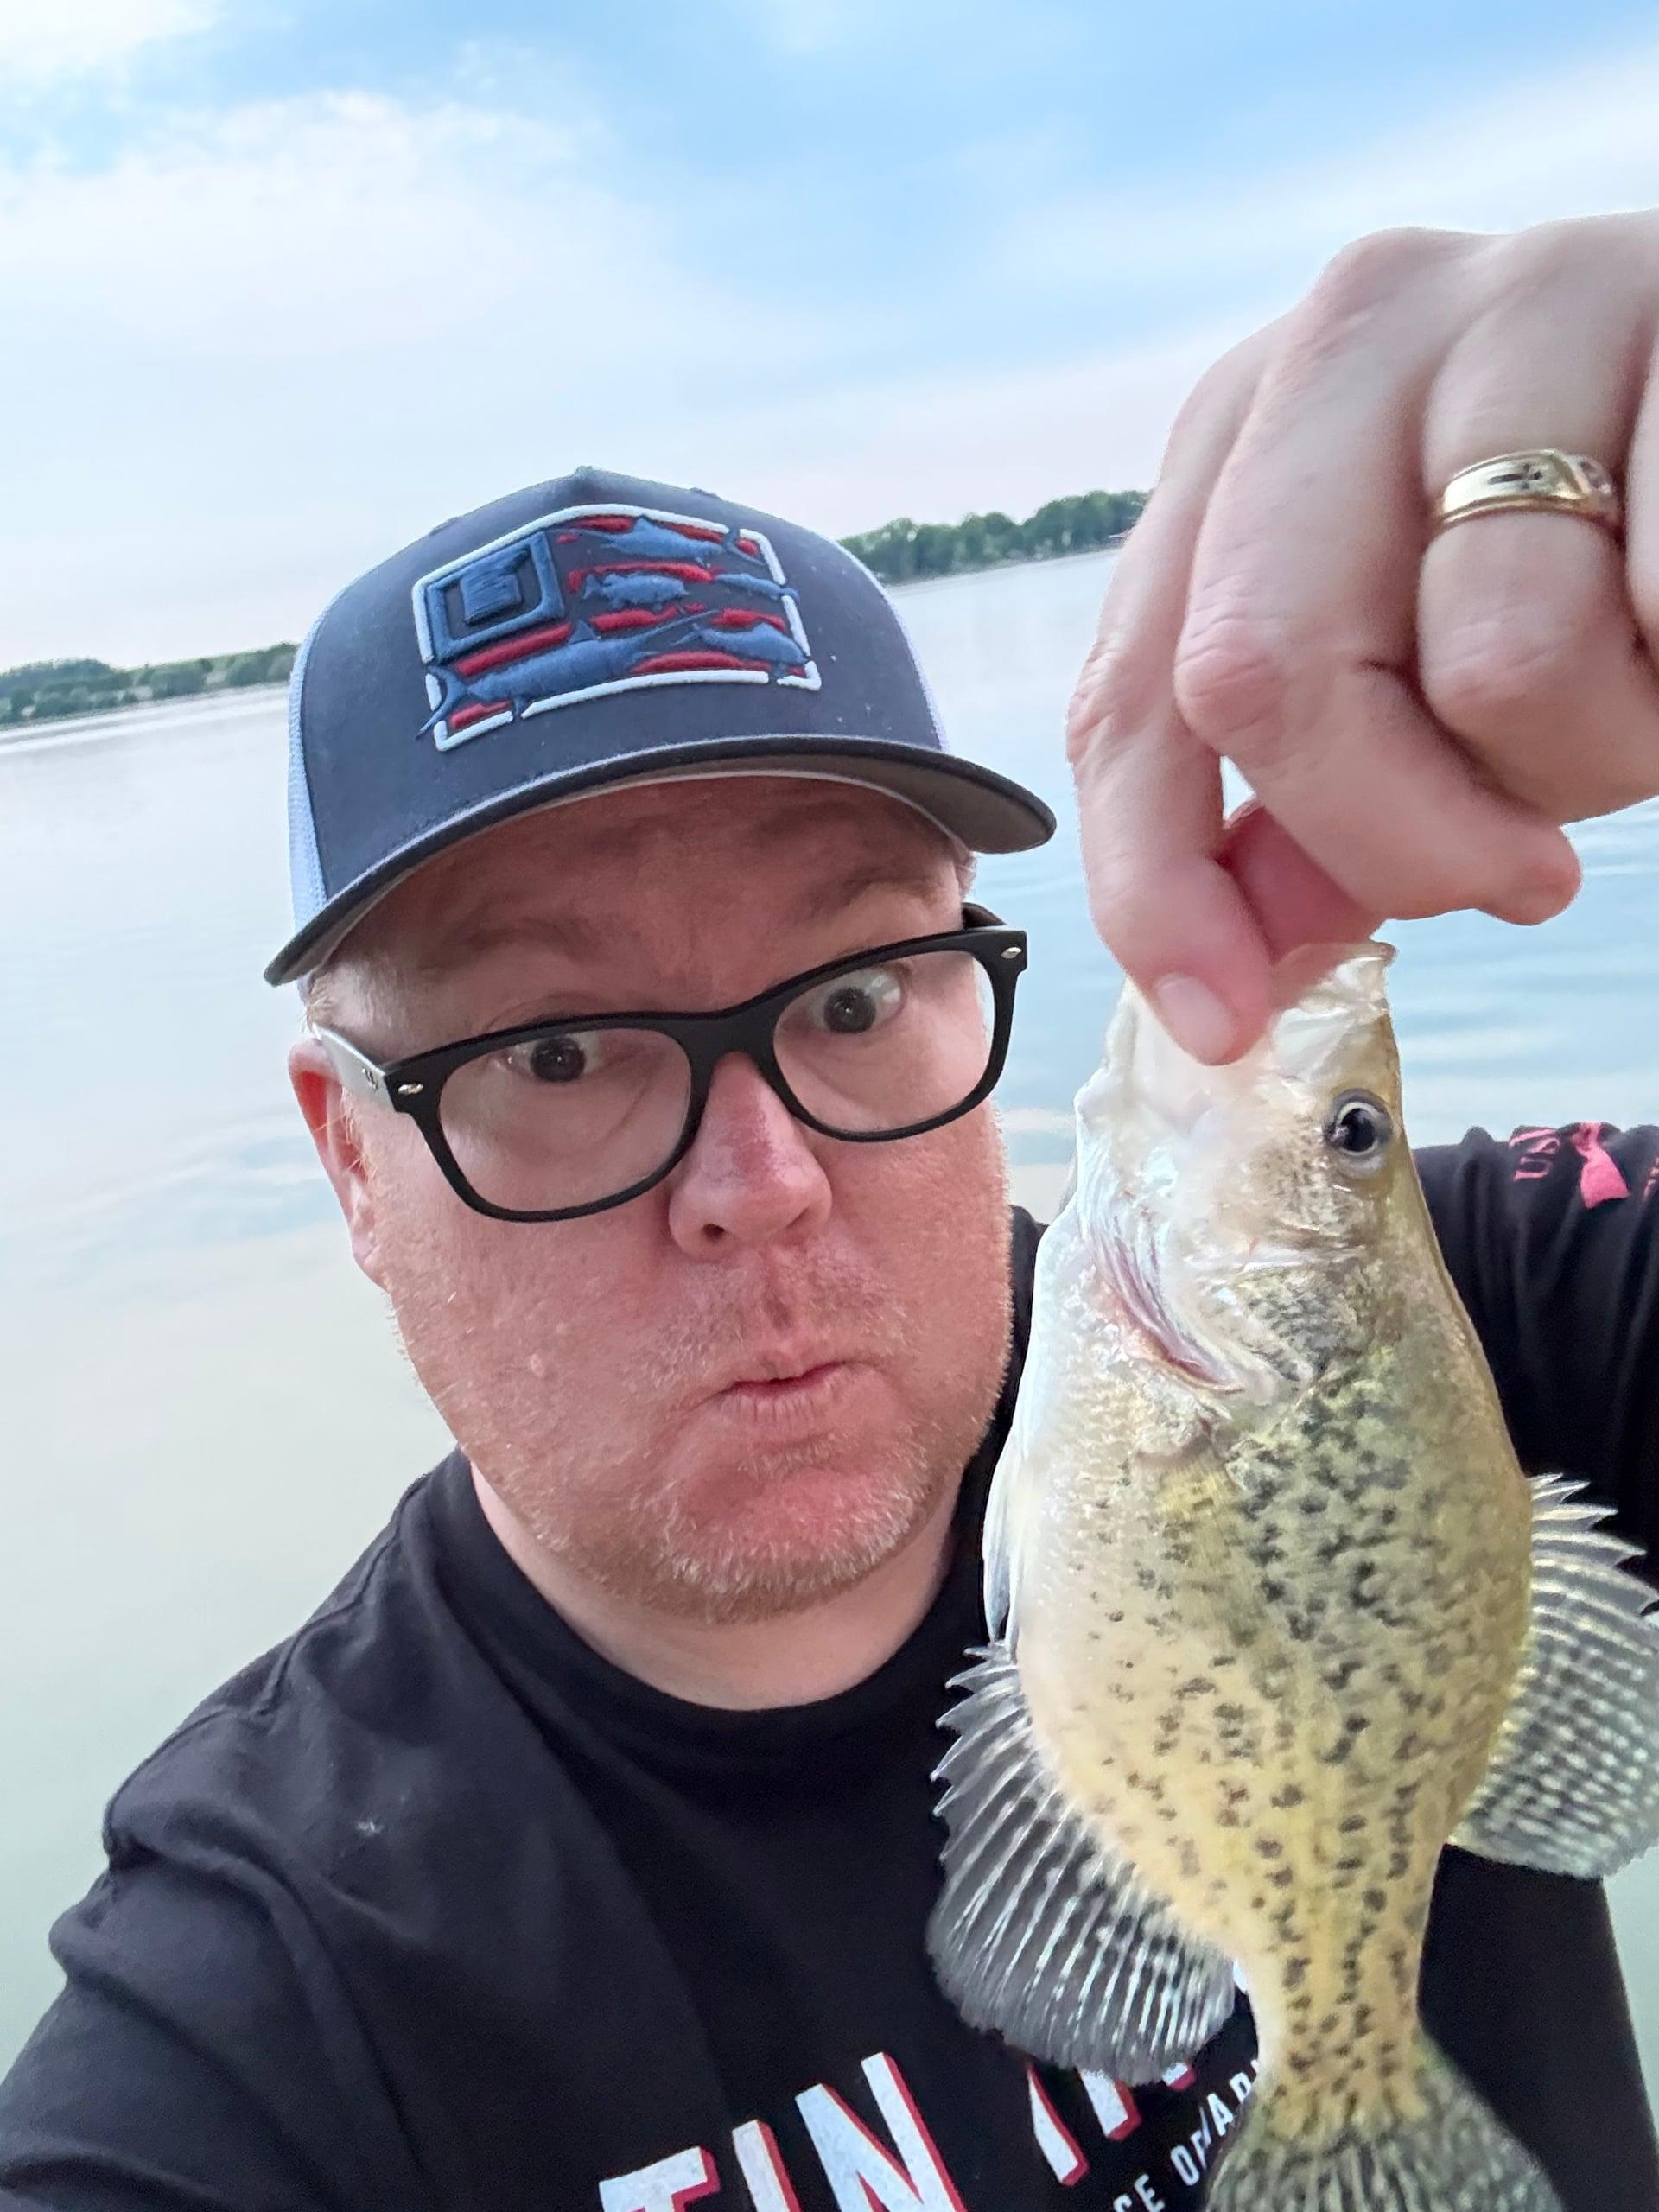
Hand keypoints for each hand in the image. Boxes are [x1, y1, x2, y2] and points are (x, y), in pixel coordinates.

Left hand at [1067, 214, 1658, 1061]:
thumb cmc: (1602, 544)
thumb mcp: (1425, 663)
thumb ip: (1320, 801)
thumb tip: (1231, 977)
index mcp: (1248, 430)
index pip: (1133, 692)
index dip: (1154, 882)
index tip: (1223, 1019)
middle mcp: (1349, 340)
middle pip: (1260, 676)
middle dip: (1396, 838)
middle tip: (1525, 872)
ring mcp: (1519, 304)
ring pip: (1496, 667)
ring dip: (1594, 753)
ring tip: (1648, 684)